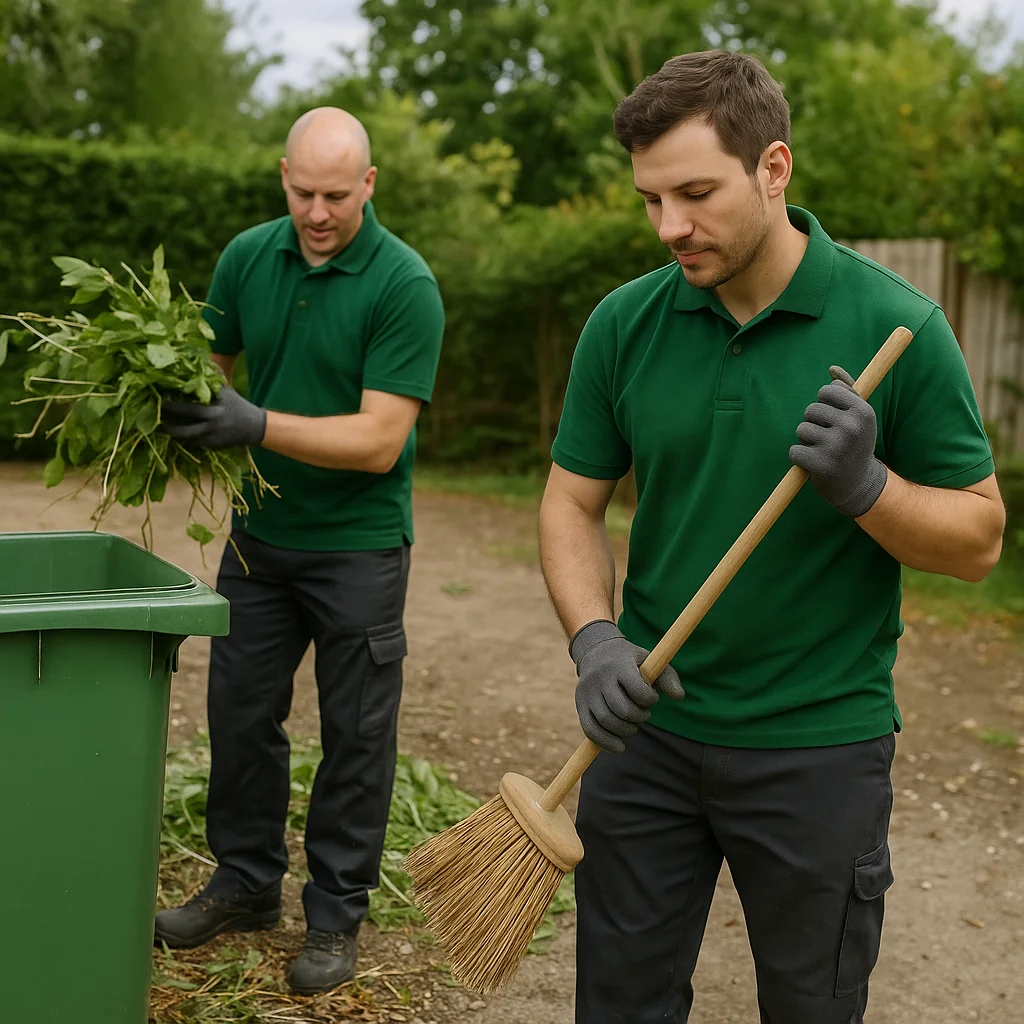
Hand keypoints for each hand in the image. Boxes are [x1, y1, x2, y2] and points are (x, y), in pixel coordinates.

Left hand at [163, 385, 266, 449]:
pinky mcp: (212, 443)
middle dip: (169, 409)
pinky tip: (173, 436)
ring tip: (158, 428)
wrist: (254, 427)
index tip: (161, 389)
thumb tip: (201, 360)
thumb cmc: (236, 405)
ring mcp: (212, 430)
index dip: (178, 390)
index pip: (194, 391)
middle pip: (187, 411)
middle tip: (156, 407)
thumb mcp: (227, 389)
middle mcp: (214, 414)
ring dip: (171, 430)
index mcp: (217, 398)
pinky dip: (182, 439)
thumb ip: (213, 378)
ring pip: (186, 432)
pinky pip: (192, 442)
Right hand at [569, 620, 684, 753]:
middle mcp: (600, 678)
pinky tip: (619, 746)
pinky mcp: (580, 704)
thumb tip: (679, 697)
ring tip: (633, 725)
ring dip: (625, 730)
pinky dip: (605, 742)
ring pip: (606, 722)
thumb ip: (668, 678)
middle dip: (638, 717)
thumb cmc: (631, 661)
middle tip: (644, 714)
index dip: (650, 700)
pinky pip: (590, 730)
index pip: (638, 690)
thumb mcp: (650, 661)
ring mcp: (587, 692)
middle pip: (622, 710)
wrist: (597, 651)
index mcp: (620, 665)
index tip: (652, 698)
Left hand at [789, 365, 887, 517]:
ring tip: (824, 451)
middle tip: (829, 439)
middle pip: (811, 409)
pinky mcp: (821, 464)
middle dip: (814, 423)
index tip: (835, 419)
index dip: (824, 405)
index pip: (826, 391)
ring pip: (801, 429)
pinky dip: (799, 458)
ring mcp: (837, 446)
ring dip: (806, 440)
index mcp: (863, 411)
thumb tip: (832, 368)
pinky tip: (815, 464)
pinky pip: (794, 451)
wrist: (859, 484)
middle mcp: (852, 426)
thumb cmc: (855, 444)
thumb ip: (847, 389)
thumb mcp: (859, 416)